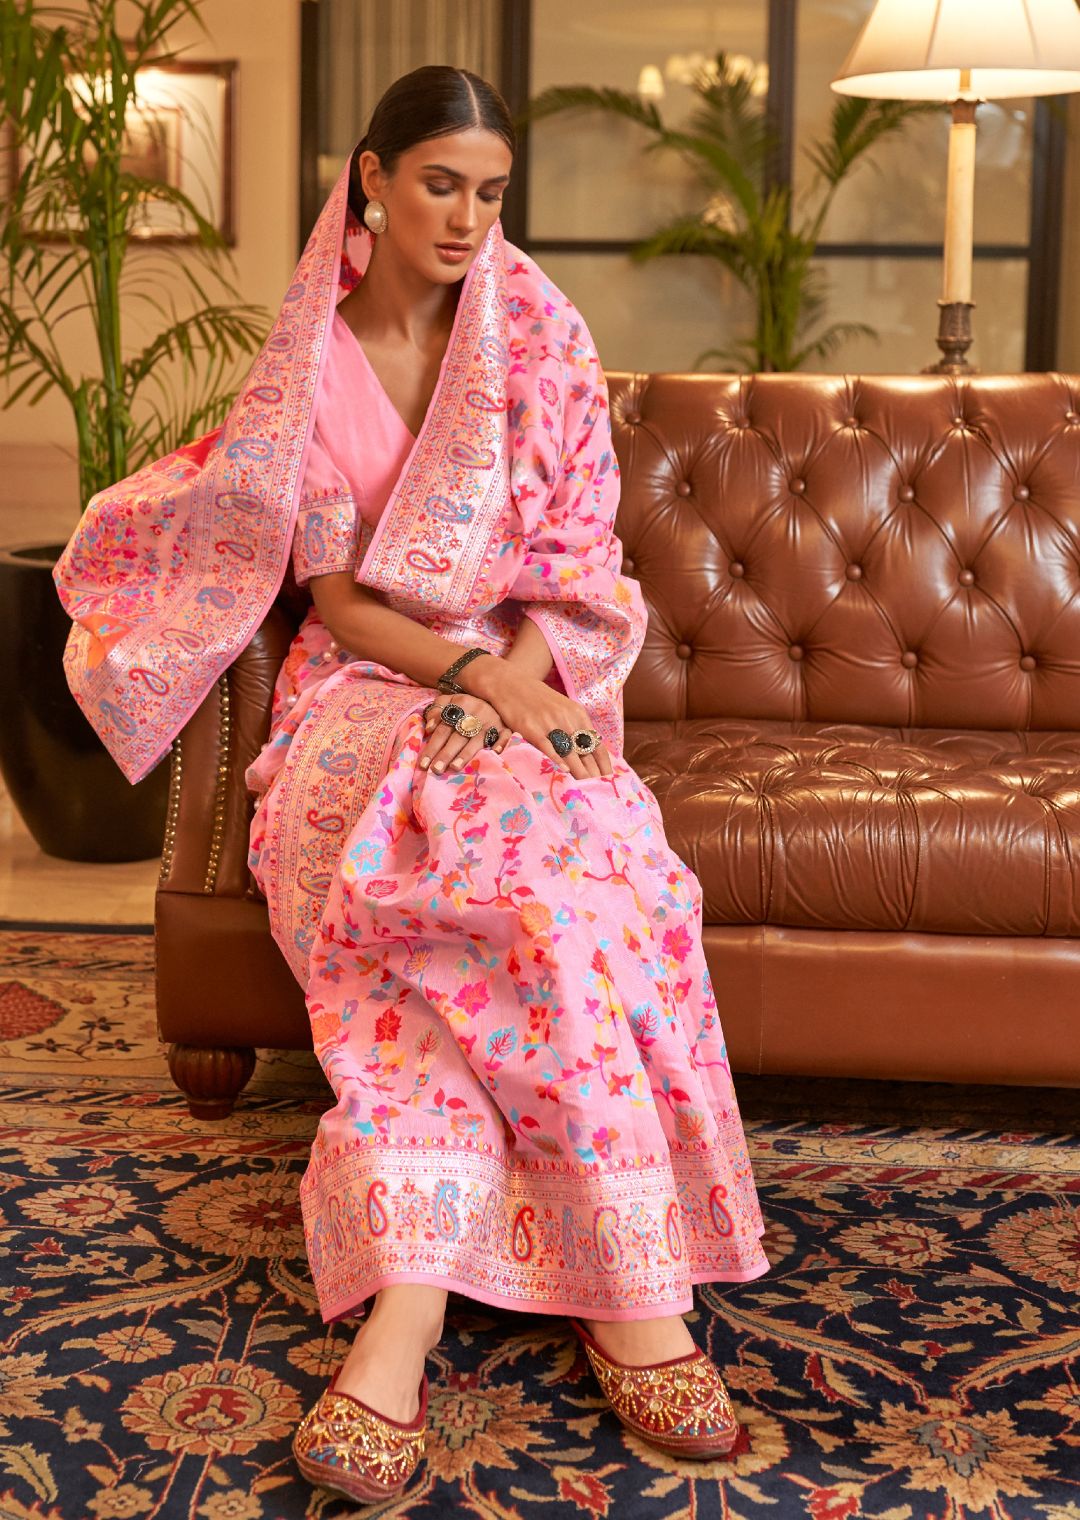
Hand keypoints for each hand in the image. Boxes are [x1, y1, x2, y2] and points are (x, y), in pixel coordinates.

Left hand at [418, 695, 511, 774]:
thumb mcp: (448, 701)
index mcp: (461, 705)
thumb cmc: (466, 705)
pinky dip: (501, 744)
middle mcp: (476, 713)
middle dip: (446, 754)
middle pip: (458, 736)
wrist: (494, 694)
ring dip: (466, 754)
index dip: (432, 746)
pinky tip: (494, 753)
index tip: (423, 764)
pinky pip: (504, 736)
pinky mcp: (505, 728)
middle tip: (436, 770)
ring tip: (454, 768)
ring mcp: (492, 721)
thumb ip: (436, 711)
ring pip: (477, 739)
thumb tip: (429, 728)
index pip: (443, 729)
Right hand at [465, 660, 613, 779]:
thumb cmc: (538, 699)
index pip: (596, 743)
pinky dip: (557, 759)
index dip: (603, 763)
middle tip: (599, 788)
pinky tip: (564, 771)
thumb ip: (575, 726)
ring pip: (569, 751)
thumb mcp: (562, 708)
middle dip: (594, 771)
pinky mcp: (532, 728)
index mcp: (577, 713)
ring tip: (586, 787)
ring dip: (579, 771)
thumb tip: (591, 748)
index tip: (608, 778)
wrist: (510, 684)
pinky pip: (547, 747)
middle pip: (585, 750)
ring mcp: (549, 723)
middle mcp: (566, 718)